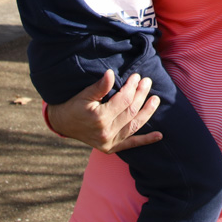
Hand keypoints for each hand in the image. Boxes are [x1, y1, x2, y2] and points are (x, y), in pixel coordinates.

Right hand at [46, 71, 161, 153]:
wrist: (62, 124)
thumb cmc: (73, 106)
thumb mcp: (84, 94)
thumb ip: (100, 86)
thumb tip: (111, 73)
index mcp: (99, 118)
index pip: (123, 100)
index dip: (132, 87)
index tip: (137, 77)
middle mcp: (106, 132)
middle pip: (131, 111)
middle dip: (141, 95)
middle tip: (147, 82)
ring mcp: (109, 142)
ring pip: (134, 126)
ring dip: (147, 112)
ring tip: (156, 100)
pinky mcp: (111, 148)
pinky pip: (131, 144)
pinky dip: (145, 140)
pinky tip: (159, 136)